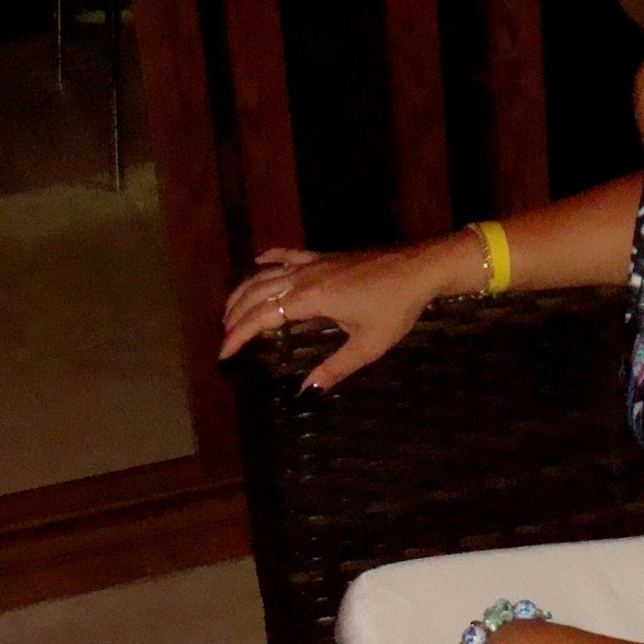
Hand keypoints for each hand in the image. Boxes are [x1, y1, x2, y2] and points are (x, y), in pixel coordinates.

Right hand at [220, 237, 473, 386]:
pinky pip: (287, 254)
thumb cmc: (396, 308)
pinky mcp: (325, 256)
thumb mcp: (368, 346)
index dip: (238, 334)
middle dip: (234, 315)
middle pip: (256, 293)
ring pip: (266, 273)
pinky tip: (257, 263)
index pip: (262, 317)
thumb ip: (335, 368)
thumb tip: (307, 389)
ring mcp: (314, 263)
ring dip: (244, 290)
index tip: (224, 353)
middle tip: (224, 337)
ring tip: (230, 309)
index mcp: (311, 299)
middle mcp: (304, 277)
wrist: (419, 269)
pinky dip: (268, 259)